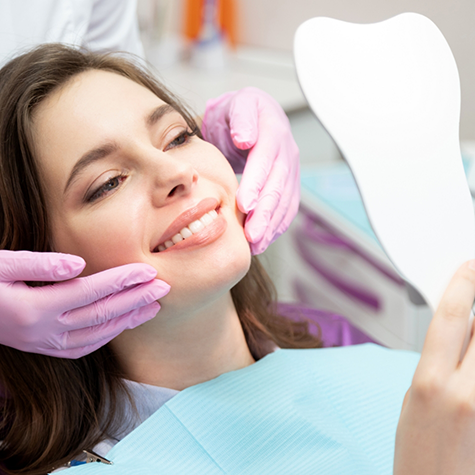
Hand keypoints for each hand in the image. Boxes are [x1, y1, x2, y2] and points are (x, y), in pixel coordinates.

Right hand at [0, 250, 169, 358]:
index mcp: (33, 307)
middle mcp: (43, 331)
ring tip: (154, 305)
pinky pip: (85, 347)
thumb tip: (78, 264)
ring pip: (98, 334)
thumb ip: (39, 264)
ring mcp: (45, 344)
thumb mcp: (1, 264)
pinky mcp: (46, 348)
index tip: (149, 271)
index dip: (123, 281)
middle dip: (136, 300)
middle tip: (164, 288)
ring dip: (129, 319)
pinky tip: (125, 323)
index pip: (91, 292)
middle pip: (102, 314)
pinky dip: (110, 335)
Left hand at [202, 87, 299, 254]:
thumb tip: (245, 138)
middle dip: (265, 213)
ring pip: (285, 201)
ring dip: (271, 225)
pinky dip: (276, 226)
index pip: (266, 160)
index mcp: (273, 131)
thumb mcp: (236, 105)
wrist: (250, 117)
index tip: (245, 204)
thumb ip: (242, 119)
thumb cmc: (238, 113)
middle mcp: (287, 152)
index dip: (256, 183)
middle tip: (252, 235)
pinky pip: (287, 208)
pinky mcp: (288, 185)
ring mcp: (290, 170)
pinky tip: (264, 241)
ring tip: (256, 244)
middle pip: (278, 186)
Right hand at [394, 260, 474, 473]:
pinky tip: (472, 366)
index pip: (449, 319)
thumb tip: (461, 332)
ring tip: (470, 348)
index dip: (461, 287)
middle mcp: (465, 393)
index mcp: (430, 383)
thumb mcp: (413, 399)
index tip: (469, 268)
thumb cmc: (419, 456)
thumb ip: (437, 362)